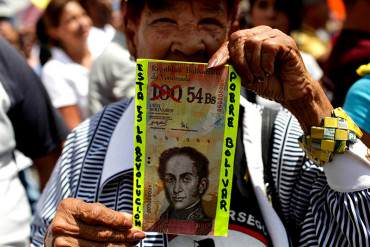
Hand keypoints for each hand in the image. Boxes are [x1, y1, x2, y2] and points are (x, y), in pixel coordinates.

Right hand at [45, 198, 144, 246]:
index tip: (130, 223)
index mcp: (69, 207)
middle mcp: (63, 226)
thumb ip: (108, 213)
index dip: (115, 219)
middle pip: (100, 233)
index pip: (96, 213)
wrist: (55, 233)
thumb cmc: (77, 218)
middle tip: (138, 234)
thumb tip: (130, 219)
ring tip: (133, 242)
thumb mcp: (88, 209)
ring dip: (120, 245)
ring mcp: (62, 243)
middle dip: (122, 235)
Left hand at [208, 26, 332, 132]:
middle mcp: (263, 33)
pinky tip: (271, 71)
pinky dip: (266, 64)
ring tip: (262, 76)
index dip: (221, 53)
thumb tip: (214, 64)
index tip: (212, 67)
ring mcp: (275, 36)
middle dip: (240, 62)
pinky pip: (268, 47)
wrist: (290, 94)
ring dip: (255, 66)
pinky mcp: (286, 42)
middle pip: (240, 39)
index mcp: (252, 39)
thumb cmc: (270, 84)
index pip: (232, 40)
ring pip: (254, 43)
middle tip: (249, 78)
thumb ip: (234, 67)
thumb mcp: (246, 76)